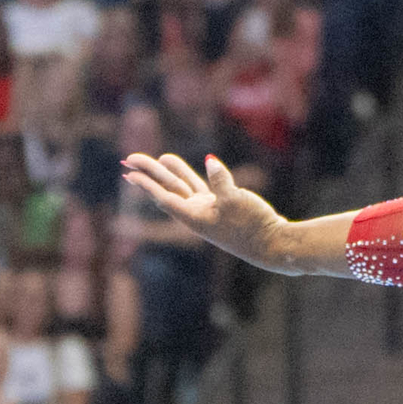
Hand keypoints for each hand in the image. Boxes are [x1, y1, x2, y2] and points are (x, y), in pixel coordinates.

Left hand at [120, 153, 291, 268]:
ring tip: (160, 159)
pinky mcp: (223, 207)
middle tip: (130, 158)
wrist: (272, 245)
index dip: (147, 183)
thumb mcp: (236, 201)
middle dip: (151, 174)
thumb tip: (210, 162)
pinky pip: (202, 188)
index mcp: (194, 217)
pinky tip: (196, 166)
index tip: (129, 172)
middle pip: (169, 189)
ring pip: (185, 188)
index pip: (164, 196)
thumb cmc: (252, 227)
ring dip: (171, 173)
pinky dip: (195, 176)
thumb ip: (221, 181)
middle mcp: (197, 214)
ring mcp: (209, 210)